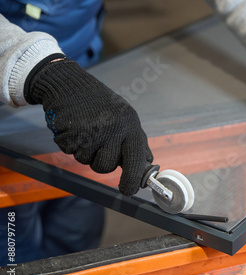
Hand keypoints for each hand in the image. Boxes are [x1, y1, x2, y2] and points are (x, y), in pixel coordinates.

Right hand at [26, 58, 152, 194]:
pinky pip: (70, 152)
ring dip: (85, 152)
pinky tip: (74, 127)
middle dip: (100, 162)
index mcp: (130, 125)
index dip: (132, 178)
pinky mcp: (71, 132)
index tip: (129, 190)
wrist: (70, 84)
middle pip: (106, 166)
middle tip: (98, 145)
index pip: (135, 159)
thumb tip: (147, 164)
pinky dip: (70, 144)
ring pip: (87, 161)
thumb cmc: (101, 104)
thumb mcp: (126, 118)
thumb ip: (137, 142)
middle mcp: (113, 128)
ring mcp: (91, 131)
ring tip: (86, 131)